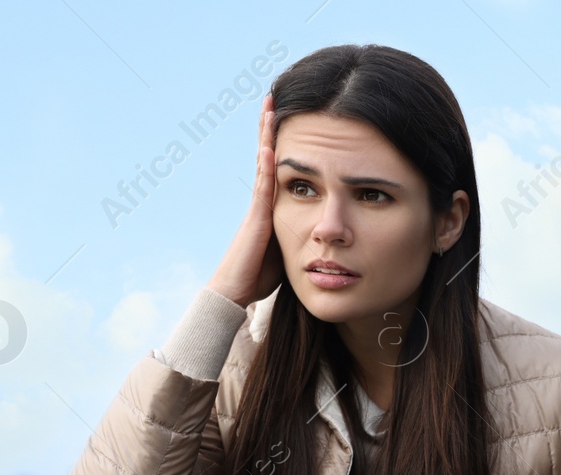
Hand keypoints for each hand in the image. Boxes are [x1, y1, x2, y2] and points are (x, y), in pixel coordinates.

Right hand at [208, 93, 285, 308]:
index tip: (289, 117)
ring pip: (263, 163)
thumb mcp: (290, 247)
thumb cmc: (262, 275)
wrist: (237, 291)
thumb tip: (323, 228)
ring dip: (266, 135)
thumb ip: (301, 231)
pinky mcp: (257, 218)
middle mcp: (262, 200)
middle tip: (275, 96)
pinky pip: (263, 187)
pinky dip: (266, 166)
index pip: (277, 165)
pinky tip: (270, 146)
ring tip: (270, 107)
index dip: (280, 141)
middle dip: (271, 127)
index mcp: (271, 205)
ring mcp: (258, 207)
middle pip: (267, 155)